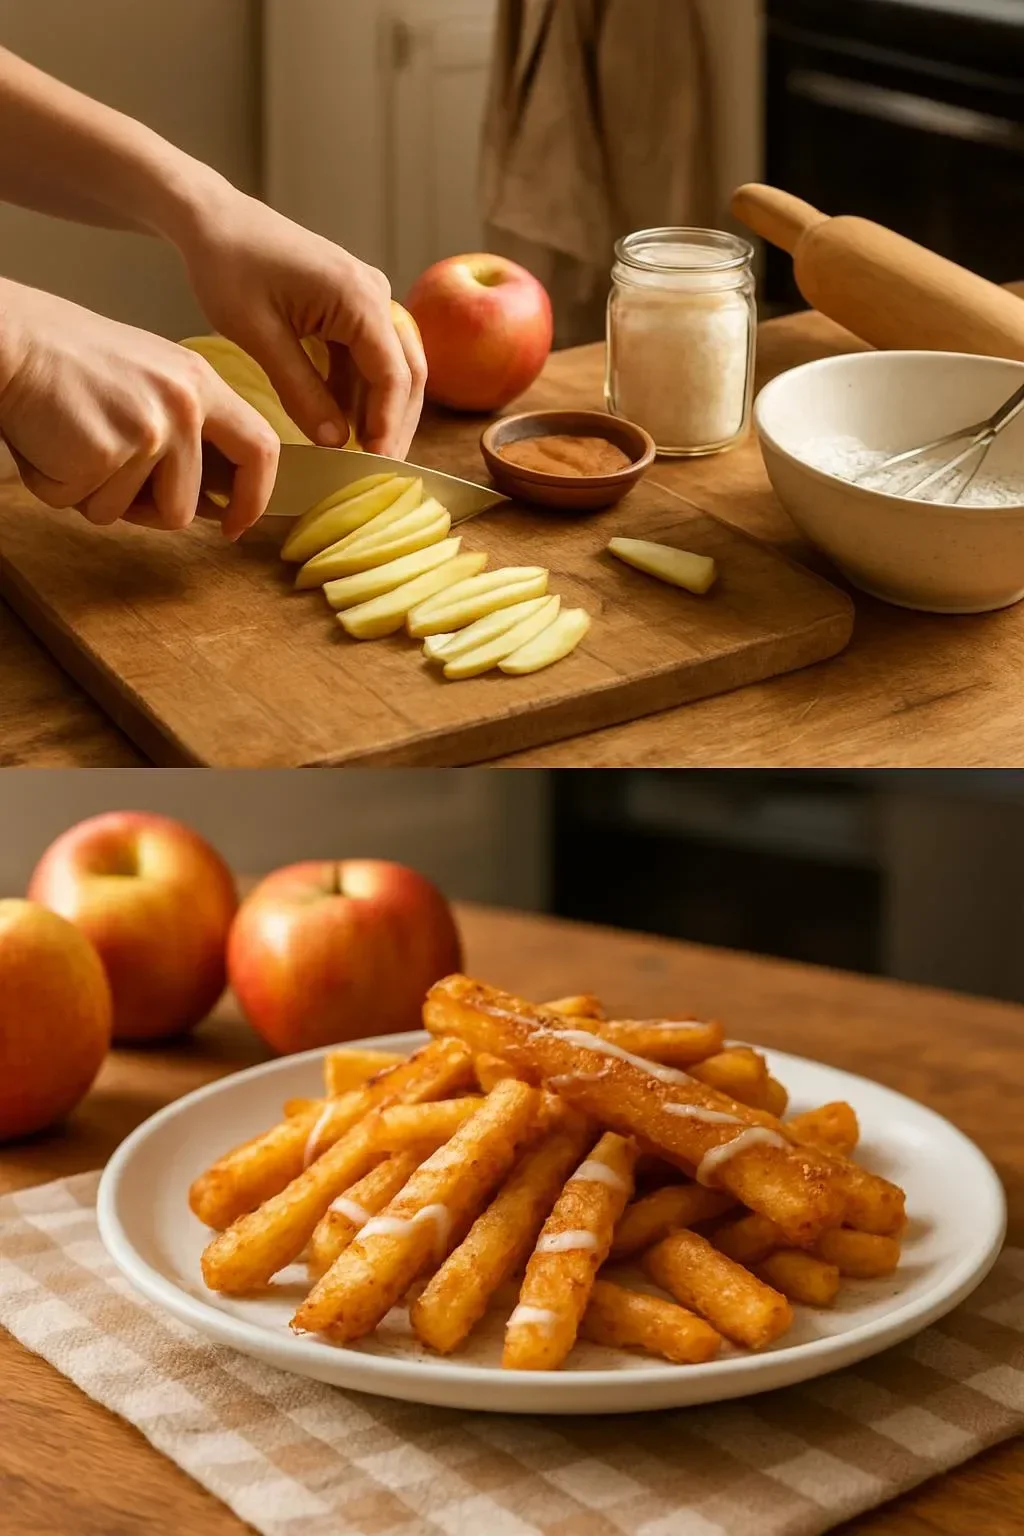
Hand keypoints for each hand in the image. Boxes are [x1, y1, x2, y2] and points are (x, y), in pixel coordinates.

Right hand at [0, 280, 279, 536]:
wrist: (8, 338)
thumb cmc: (67, 359)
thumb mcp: (148, 378)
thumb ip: (185, 427)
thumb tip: (210, 495)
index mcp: (199, 383)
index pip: (260, 449)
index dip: (253, 497)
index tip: (236, 523)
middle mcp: (183, 406)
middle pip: (183, 508)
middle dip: (142, 510)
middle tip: (103, 471)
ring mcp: (148, 430)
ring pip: (128, 513)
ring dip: (93, 494)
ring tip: (72, 441)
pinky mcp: (107, 452)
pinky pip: (84, 503)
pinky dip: (57, 485)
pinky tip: (49, 441)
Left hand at [175, 187, 425, 457]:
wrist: (213, 220)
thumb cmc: (228, 267)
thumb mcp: (259, 336)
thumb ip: (300, 390)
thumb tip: (336, 442)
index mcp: (358, 296)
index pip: (392, 374)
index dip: (387, 425)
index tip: (375, 464)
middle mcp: (376, 293)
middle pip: (407, 371)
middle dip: (394, 423)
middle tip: (378, 470)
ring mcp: (368, 296)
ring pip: (393, 366)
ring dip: (379, 410)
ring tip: (361, 454)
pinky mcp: (353, 304)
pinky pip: (370, 355)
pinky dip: (360, 391)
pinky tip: (342, 423)